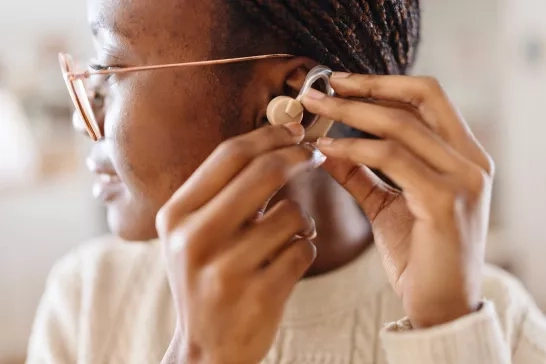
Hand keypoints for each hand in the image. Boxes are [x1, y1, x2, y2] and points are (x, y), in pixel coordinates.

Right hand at [156, 123, 324, 363]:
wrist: (207, 349)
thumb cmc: (207, 280)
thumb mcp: (194, 234)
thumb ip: (224, 192)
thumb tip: (274, 143)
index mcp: (175, 215)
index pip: (228, 155)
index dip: (269, 135)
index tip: (294, 130)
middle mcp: (194, 238)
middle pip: (263, 172)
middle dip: (297, 157)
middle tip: (312, 156)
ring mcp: (227, 269)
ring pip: (293, 214)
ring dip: (300, 221)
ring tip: (286, 238)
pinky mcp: (259, 295)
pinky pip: (304, 250)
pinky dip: (304, 250)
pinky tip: (286, 264)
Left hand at [302, 74, 493, 327]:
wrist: (439, 307)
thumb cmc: (418, 255)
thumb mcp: (387, 205)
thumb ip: (362, 174)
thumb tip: (327, 147)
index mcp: (464, 156)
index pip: (428, 98)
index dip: (382, 83)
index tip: (340, 82)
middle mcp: (471, 161)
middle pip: (418, 98)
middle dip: (365, 88)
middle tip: (321, 88)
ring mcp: (463, 179)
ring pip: (401, 125)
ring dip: (350, 114)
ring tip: (314, 112)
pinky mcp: (445, 202)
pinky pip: (392, 159)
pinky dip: (354, 149)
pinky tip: (325, 149)